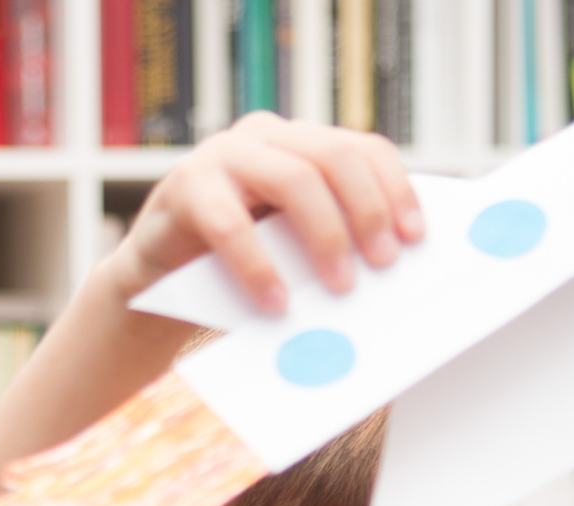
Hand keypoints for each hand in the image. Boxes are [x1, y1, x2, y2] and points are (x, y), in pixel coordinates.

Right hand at [103, 113, 426, 314]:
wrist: (158, 279)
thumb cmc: (238, 265)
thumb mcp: (290, 245)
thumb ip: (329, 239)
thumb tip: (392, 273)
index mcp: (300, 143)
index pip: (362, 148)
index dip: (395, 188)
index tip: (415, 237)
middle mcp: (265, 136)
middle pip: (334, 156)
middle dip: (367, 211)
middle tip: (383, 264)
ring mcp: (224, 155)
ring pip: (294, 178)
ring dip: (326, 235)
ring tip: (340, 285)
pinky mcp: (186, 187)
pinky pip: (231, 225)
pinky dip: (259, 267)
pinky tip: (276, 301)